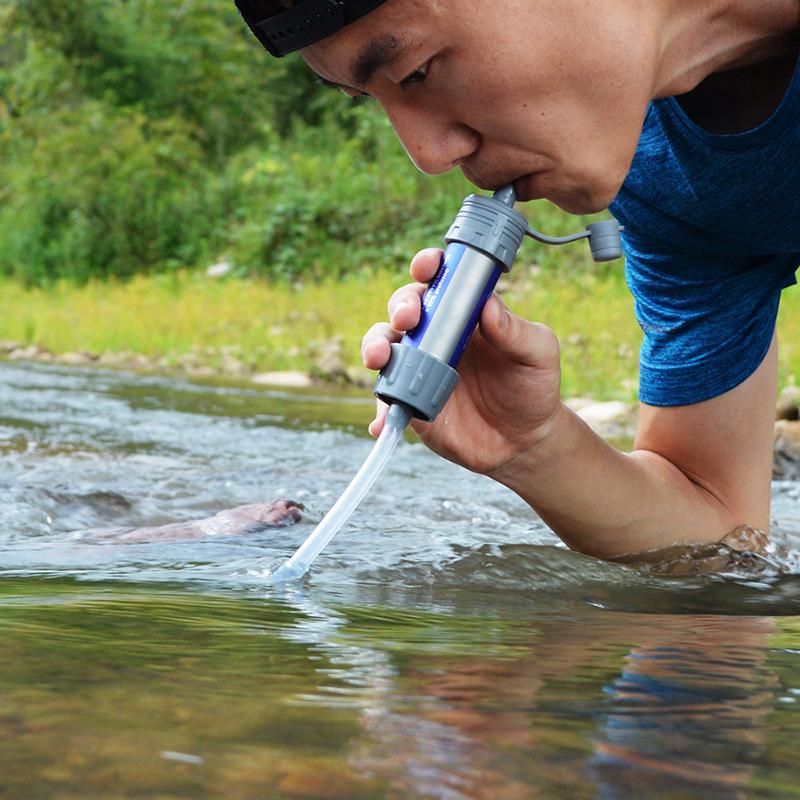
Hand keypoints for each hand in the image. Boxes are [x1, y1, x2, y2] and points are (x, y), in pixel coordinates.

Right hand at [362, 248, 563, 474]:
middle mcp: (437, 334)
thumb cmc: (532, 388)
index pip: (441, 279)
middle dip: (400, 307)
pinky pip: (387, 398)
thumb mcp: (538, 356)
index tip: (427, 268)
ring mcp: (420, 367)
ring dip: (376, 346)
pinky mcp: (410, 400)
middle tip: (407, 319)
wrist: (522, 441)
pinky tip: (382, 420)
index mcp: (466, 313)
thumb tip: (488, 306)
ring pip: (385, 346)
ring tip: (379, 358)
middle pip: (405, 308)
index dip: (429, 266)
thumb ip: (518, 332)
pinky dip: (380, 407)